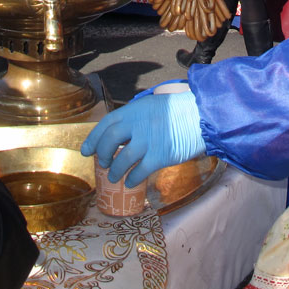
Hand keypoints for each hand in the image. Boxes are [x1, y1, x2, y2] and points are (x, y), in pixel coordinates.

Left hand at [81, 88, 205, 186]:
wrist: (202, 116)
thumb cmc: (178, 112)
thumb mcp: (152, 106)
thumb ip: (135, 118)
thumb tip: (117, 136)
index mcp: (135, 109)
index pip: (107, 124)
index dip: (93, 138)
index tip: (86, 150)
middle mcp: (139, 123)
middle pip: (110, 141)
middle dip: (103, 154)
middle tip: (103, 163)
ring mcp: (149, 140)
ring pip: (123, 159)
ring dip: (116, 171)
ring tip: (114, 177)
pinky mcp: (161, 156)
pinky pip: (140, 172)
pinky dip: (132, 179)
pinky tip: (130, 182)